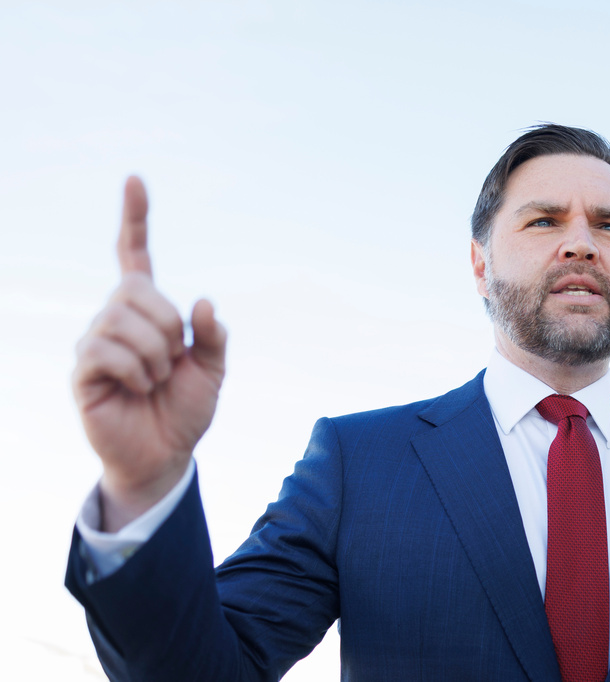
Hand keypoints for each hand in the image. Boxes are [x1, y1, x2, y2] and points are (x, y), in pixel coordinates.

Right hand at [72, 177, 226, 531]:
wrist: (166, 453)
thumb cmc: (186, 408)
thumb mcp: (213, 369)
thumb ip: (213, 335)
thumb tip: (202, 301)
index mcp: (147, 309)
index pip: (134, 255)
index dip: (134, 219)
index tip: (135, 180)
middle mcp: (115, 316)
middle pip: (138, 291)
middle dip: (168, 327)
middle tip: (172, 361)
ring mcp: (95, 340)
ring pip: (124, 321)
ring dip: (155, 355)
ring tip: (156, 379)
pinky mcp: (83, 369)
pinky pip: (108, 351)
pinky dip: (138, 371)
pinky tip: (140, 388)